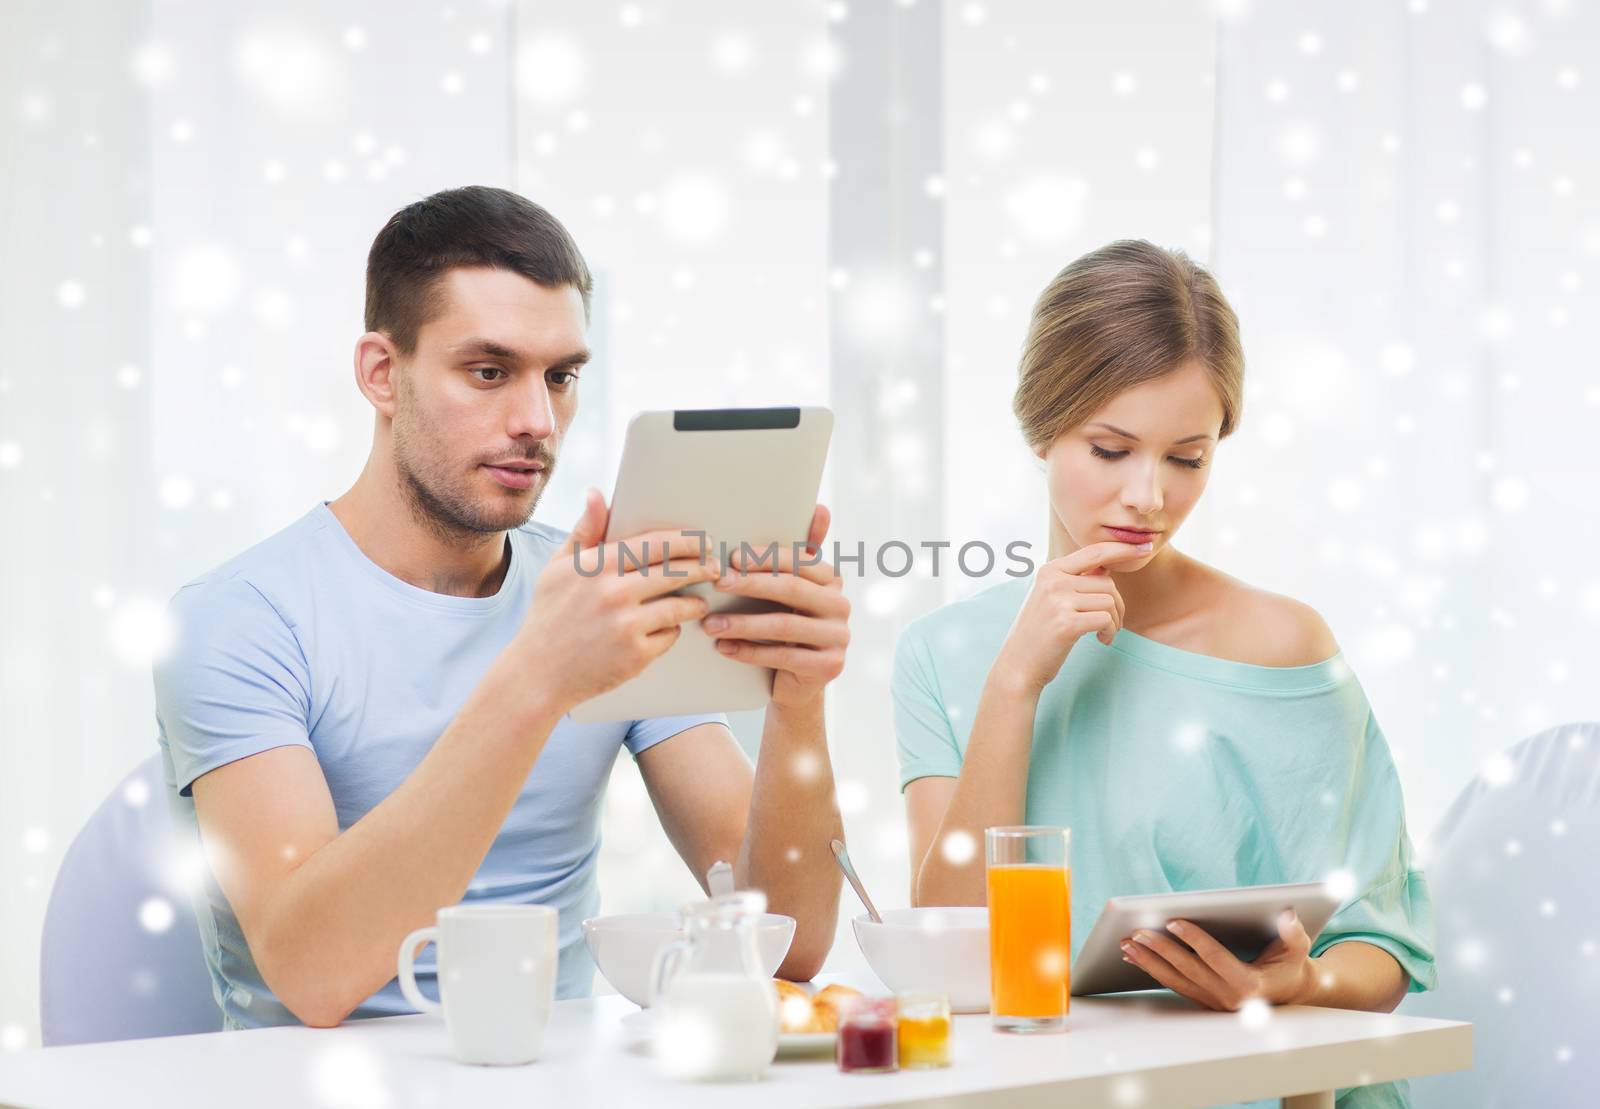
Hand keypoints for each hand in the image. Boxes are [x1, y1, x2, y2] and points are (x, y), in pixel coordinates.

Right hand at [518, 487, 723, 712]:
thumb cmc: (549, 615)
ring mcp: (626, 625)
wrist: (538, 673)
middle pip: (677, 571)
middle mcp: (614, 592)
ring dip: (695, 603)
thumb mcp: (558, 568)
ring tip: (697, 602)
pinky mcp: (636, 655)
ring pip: (680, 605)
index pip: (657, 543)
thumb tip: (597, 494)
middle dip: (703, 567)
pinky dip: (671, 631)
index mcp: (598, 565)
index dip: (688, 540)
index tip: (703, 541)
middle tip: (714, 567)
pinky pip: (670, 635)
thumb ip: (585, 531)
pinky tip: (666, 628)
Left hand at [697, 504, 849, 709]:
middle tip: (717, 582)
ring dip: (743, 623)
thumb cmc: (786, 627)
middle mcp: (841, 606)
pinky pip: (785, 657)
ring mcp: (839, 637)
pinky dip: (750, 652)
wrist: (798, 682)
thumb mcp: (790, 590)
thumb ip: (798, 554)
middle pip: (791, 590)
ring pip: (784, 626)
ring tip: (711, 624)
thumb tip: (821, 508)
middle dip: (751, 585)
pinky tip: (724, 648)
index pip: (799, 562)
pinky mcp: (830, 667)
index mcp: (832, 580)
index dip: (766, 558)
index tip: (732, 557)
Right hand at [992, 541, 1151, 693]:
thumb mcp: (1051, 598)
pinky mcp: (1067, 623)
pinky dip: (1110, 631)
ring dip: (1115, 621)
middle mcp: (1053, 581)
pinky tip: (1101, 640)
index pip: (1094, 552)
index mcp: (1049, 570)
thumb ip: (1076, 580)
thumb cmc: (1040, 633)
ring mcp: (1058, 601)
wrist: (1018, 665)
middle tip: (1111, 624)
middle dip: (1118, 605)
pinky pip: (1106, 619)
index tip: (1145, 548)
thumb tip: (1108, 564)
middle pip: (1107, 583)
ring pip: (1110, 601)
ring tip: (1104, 633)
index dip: (1122, 548)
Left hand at [1120, 909, 1316, 1010]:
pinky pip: (1174, 985)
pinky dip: (1153, 971)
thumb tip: (1286, 913)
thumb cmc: (1291, 964)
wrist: (1290, 993)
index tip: (1173, 920)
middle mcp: (1229, 998)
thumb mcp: (1297, 948)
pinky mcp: (1204, 1001)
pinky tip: (1134, 957)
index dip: (1194, 939)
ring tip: (1126, 945)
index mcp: (1249, 984)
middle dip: (1161, 950)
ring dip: (1149, 962)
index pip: (1215, 958)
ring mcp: (1214, 1003)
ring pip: (1176, 981)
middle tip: (1136, 932)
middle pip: (1188, 970)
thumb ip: (1293, 932)